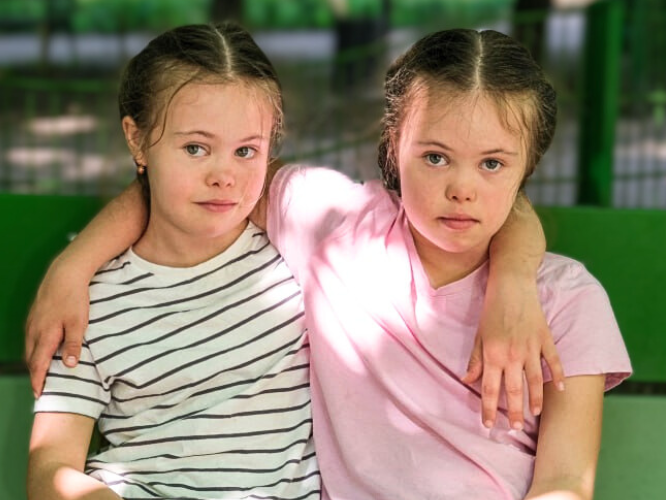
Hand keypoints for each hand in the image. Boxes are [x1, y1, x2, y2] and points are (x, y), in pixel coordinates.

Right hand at [25, 261, 88, 397]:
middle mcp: (34, 331)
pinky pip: (31, 337)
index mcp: (45, 336)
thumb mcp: (78, 323)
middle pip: (31, 359)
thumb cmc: (74, 298)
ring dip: (34, 361)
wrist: (64, 274)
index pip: (38, 365)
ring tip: (41, 372)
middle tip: (41, 387)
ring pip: (30, 348)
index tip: (39, 395)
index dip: (38, 381)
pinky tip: (42, 349)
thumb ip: (73, 345)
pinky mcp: (34, 315)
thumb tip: (70, 366)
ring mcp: (32, 322)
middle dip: (35, 374)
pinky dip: (35, 348)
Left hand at [462, 280, 564, 429]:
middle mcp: (513, 355)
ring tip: (534, 414)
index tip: (488, 424)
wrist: (512, 284)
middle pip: (514, 390)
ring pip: (535, 380)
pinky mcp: (545, 338)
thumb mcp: (479, 335)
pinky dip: (557, 376)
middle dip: (514, 412)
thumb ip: (475, 360)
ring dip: (534, 399)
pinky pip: (553, 361)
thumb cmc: (491, 309)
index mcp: (493, 354)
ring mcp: (531, 347)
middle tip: (515, 428)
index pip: (490, 388)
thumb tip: (467, 380)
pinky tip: (558, 389)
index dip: (489, 408)